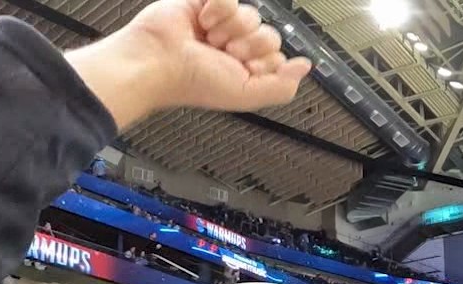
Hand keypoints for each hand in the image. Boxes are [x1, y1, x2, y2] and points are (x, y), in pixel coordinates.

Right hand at [65, 0, 312, 128]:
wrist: (157, 60)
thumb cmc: (192, 82)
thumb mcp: (245, 95)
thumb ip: (280, 87)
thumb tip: (305, 67)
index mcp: (246, 71)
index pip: (276, 55)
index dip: (263, 60)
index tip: (243, 68)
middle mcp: (236, 47)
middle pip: (268, 33)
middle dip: (246, 44)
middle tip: (223, 52)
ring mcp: (223, 25)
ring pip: (250, 14)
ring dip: (229, 27)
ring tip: (207, 38)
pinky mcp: (208, 4)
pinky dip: (217, 7)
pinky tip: (202, 21)